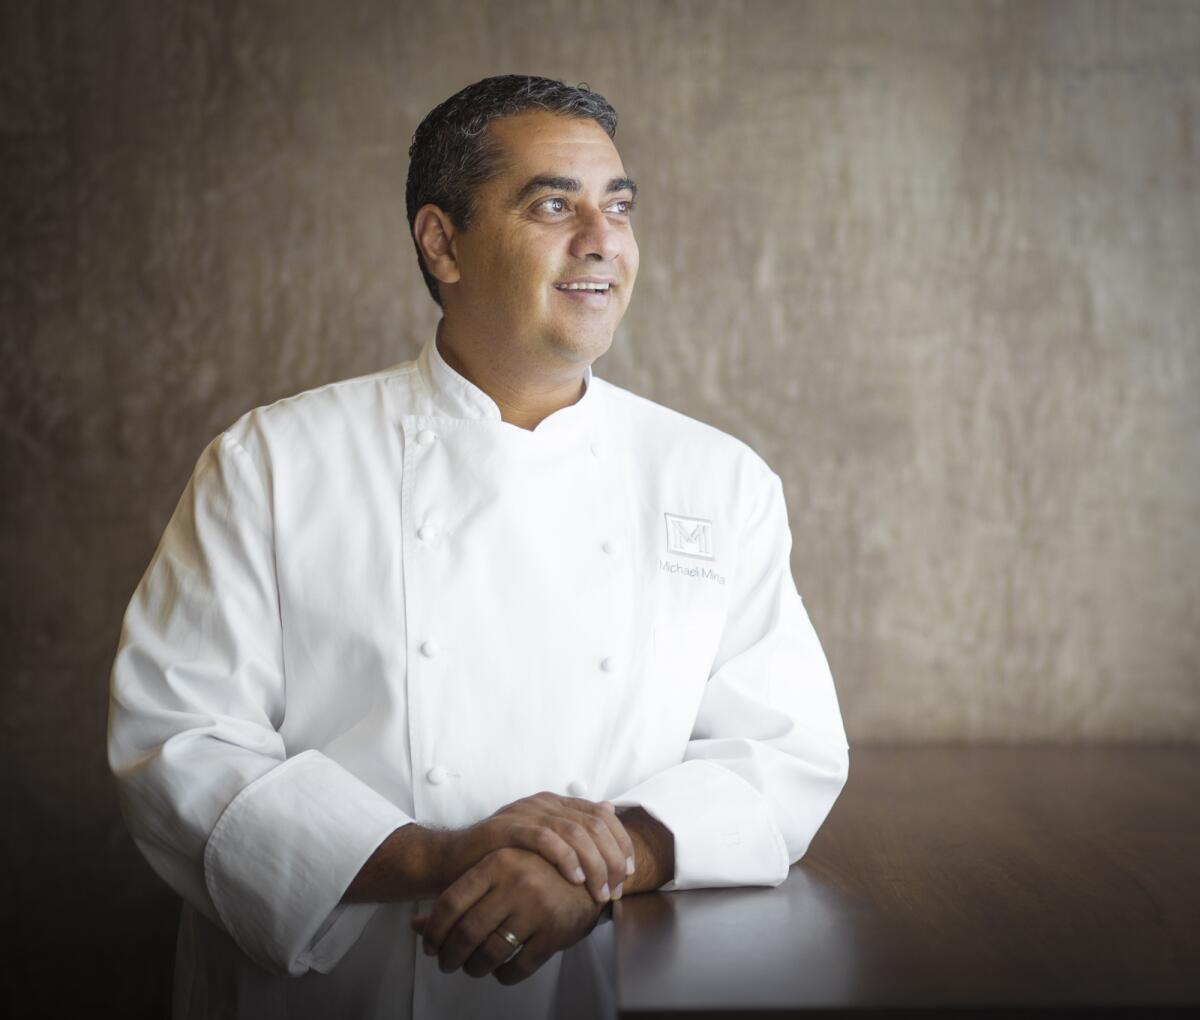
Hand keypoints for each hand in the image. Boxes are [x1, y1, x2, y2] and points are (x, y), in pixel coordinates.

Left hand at [411, 847, 603, 983]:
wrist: (589, 870)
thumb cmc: (534, 869)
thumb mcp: (496, 870)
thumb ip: (458, 895)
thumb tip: (415, 925)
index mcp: (497, 863)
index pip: (450, 903)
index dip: (434, 931)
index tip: (430, 945)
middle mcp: (515, 883)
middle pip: (466, 933)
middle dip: (450, 956)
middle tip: (446, 963)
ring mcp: (537, 909)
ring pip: (490, 953)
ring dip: (474, 968)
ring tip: (472, 967)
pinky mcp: (555, 933)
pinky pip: (519, 967)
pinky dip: (504, 975)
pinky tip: (501, 970)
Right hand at [442, 792, 634, 903]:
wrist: (452, 863)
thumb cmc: (502, 861)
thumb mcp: (544, 848)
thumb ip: (575, 832)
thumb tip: (611, 809)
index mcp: (555, 804)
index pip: (602, 814)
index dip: (621, 842)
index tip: (629, 871)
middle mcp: (544, 803)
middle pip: (593, 823)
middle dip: (612, 858)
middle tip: (616, 888)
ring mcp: (525, 812)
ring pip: (574, 831)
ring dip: (594, 863)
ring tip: (599, 890)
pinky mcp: (506, 828)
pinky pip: (544, 838)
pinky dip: (565, 857)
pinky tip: (575, 879)